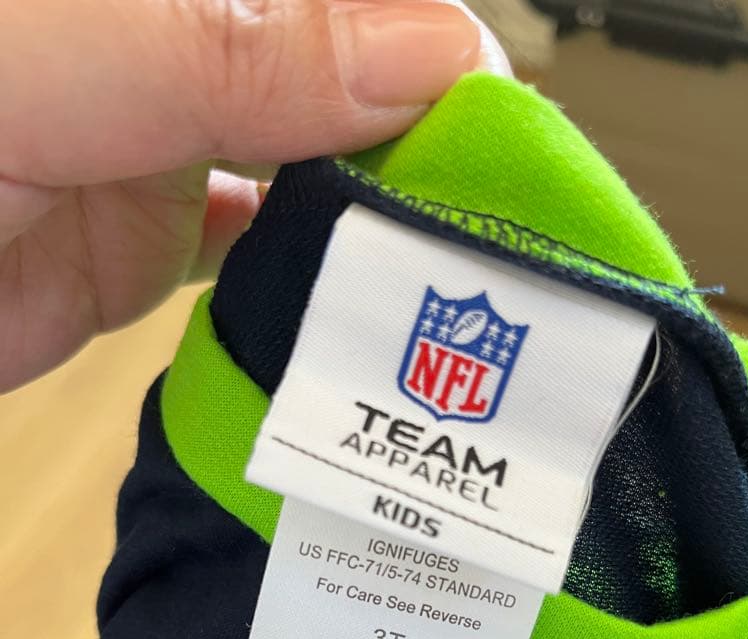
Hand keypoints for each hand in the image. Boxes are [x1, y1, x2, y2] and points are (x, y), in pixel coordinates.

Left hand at [0, 0, 508, 390]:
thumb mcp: (56, 59)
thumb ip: (234, 47)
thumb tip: (438, 51)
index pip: (352, 8)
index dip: (437, 57)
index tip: (501, 140)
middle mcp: (182, 54)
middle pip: (346, 87)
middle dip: (424, 147)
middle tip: (496, 227)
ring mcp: (162, 149)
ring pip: (310, 174)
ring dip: (377, 222)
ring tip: (452, 275)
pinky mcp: (143, 244)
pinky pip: (252, 253)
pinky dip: (306, 282)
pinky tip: (352, 308)